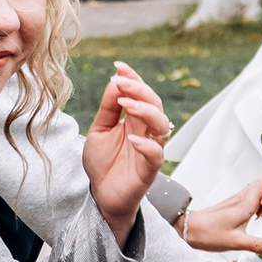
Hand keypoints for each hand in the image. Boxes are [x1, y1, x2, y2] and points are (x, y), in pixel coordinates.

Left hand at [81, 66, 171, 238]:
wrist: (101, 195)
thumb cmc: (102, 163)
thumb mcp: (99, 130)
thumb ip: (108, 108)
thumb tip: (115, 81)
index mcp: (135, 120)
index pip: (141, 94)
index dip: (133, 79)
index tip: (119, 66)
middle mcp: (146, 132)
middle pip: (155, 104)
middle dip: (140, 90)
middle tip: (121, 83)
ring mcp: (150, 150)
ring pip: (162, 126)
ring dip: (146, 112)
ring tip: (126, 105)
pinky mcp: (149, 170)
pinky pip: (156, 155)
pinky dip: (146, 145)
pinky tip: (131, 138)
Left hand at [179, 178, 261, 255]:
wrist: (189, 229)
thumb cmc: (207, 233)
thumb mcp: (236, 242)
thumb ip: (258, 245)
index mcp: (245, 203)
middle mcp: (242, 196)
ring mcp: (238, 198)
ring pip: (260, 186)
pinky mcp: (235, 202)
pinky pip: (253, 194)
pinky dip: (260, 202)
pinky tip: (256, 216)